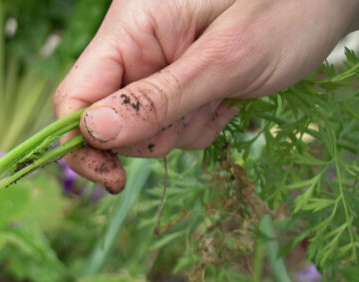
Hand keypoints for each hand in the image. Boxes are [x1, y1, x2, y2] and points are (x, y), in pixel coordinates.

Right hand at [53, 0, 358, 191]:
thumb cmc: (292, 8)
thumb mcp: (226, 60)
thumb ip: (158, 100)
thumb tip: (92, 134)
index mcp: (130, 27)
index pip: (74, 96)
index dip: (82, 143)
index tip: (112, 179)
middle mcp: (134, 46)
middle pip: (106, 122)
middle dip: (150, 134)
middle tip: (202, 109)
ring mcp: (153, 65)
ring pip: (140, 132)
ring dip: (181, 130)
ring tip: (223, 96)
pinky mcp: (176, 83)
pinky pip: (169, 128)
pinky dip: (198, 126)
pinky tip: (228, 98)